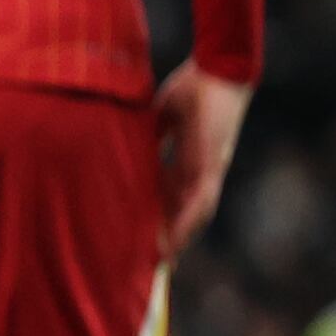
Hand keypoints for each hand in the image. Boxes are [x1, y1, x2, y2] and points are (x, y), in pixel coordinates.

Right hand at [155, 63, 252, 252]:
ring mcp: (208, 170)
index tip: (145, 240)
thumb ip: (145, 137)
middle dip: (169, 238)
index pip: (167, 197)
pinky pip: (200, 201)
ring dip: (179, 238)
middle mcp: (199, 172)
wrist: (219, 71)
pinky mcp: (212, 165)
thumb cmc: (191, 88)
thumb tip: (116, 147)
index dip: (157, 219)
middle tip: (154, 264)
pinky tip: (176, 240)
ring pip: (193, 214)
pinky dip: (187, 223)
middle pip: (181, 212)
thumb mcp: (157, 117)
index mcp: (185, 161)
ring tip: (162, 260)